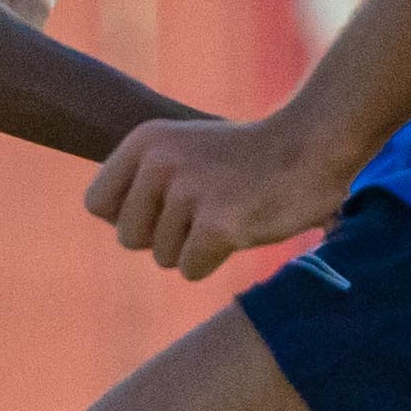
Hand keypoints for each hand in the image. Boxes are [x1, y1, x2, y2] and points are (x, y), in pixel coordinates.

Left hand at [86, 103, 359, 281]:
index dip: (130, 217)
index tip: (165, 208)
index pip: (97, 204)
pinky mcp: (217, 224)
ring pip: (163, 258)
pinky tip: (242, 228)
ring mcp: (189, 193)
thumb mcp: (184, 149)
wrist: (313, 145)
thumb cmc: (248, 157)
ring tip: (229, 212)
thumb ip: (145, 178)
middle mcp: (159, 163)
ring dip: (195, 248)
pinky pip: (191, 269)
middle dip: (164, 238)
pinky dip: (215, 261)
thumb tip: (111, 221)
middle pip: (128, 238)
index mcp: (145, 141)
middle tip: (205, 212)